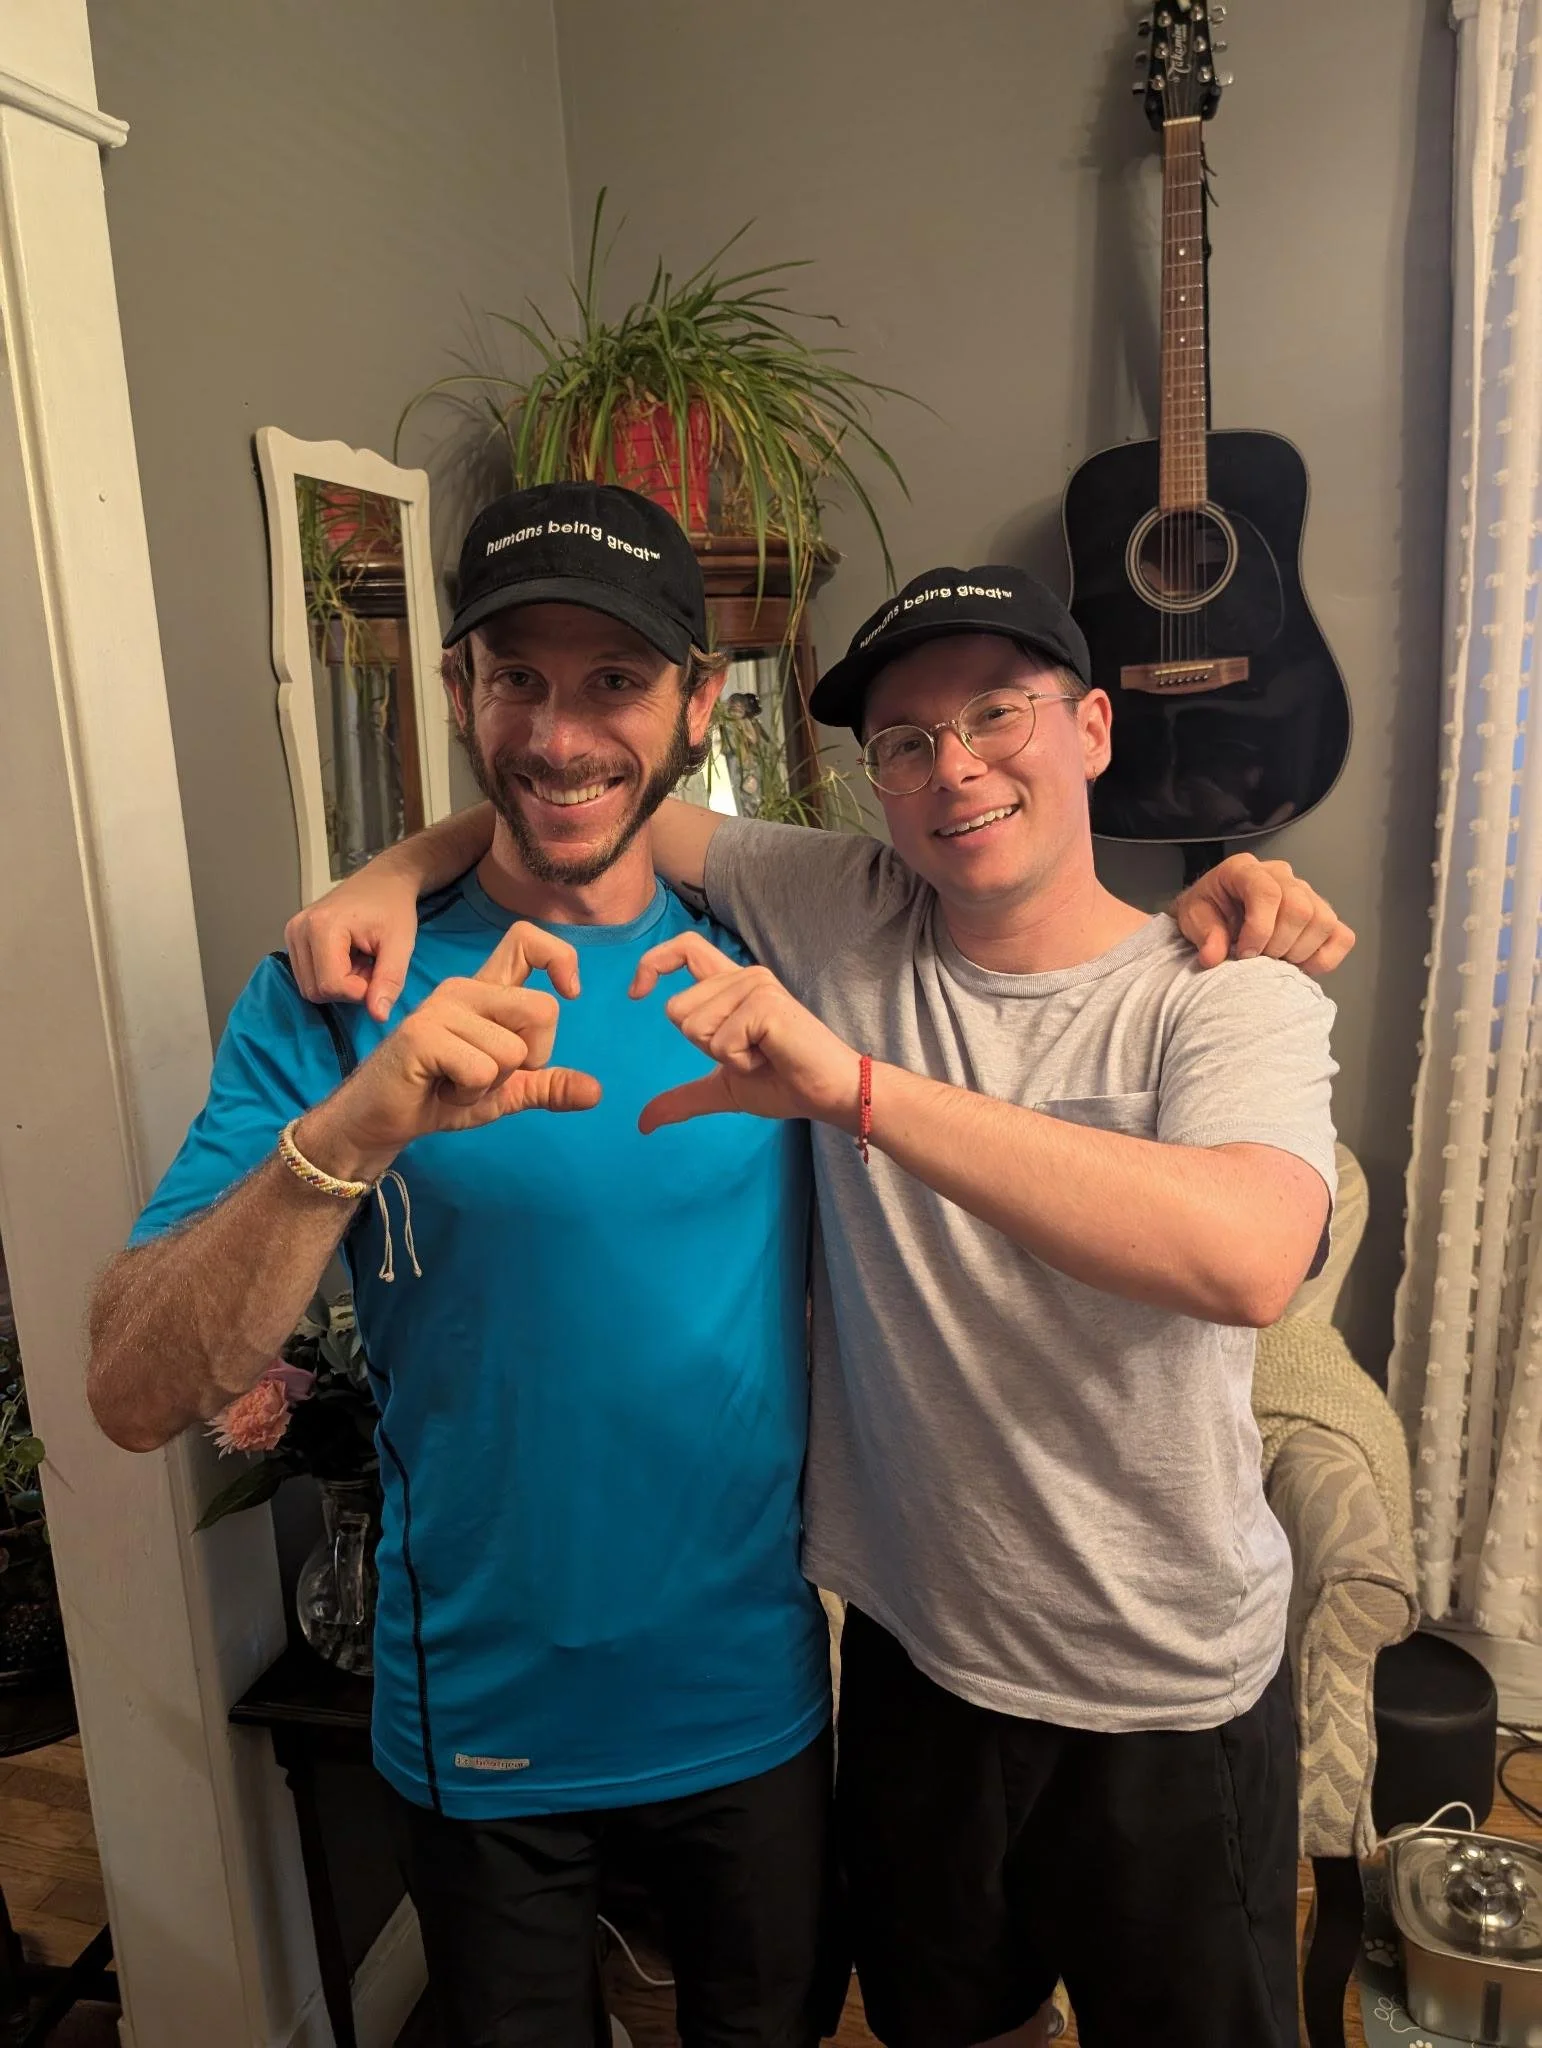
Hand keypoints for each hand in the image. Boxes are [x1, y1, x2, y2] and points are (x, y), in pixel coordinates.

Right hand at [287, 870, 443, 1024]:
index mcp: (321, 927)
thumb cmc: (394, 908)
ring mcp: (292, 933)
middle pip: (316, 990)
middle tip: (370, 966)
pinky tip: (348, 958)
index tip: (378, 972)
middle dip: (348, 988)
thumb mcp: (401, 944)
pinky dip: (330, 976)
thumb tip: (378, 1016)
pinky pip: (307, 976)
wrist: (384, 880)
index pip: (331, 986)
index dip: (359, 990)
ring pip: (310, 987)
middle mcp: (298, 929)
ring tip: (360, 960)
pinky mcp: (293, 937)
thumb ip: (389, 980)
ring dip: (339, 984)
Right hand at [298, 922, 598, 1178]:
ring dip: (492, 1084)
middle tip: (490, 1073)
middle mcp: (464, 990)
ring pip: (512, 1050)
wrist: (382, 1120)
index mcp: (486, 992)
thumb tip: (595, 1092)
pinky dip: (470, 1095)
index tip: (572, 992)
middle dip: (531, 1057)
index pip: (527, 941)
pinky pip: (481, 1071)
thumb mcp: (504, 1092)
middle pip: (543, 1010)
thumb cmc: (439, 1095)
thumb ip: (546, 1086)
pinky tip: (442, 1089)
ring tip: (456, 1082)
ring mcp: (441, 1009)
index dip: (560, 957)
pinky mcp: (421, 1035)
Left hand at [631, 933, 860, 1133]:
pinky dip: (740, 1063)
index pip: (685, 948)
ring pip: (694, 1026)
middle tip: (749, 1052)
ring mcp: (756, 986)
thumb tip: (642, 1124)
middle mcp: (744, 976)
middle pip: (676, 1010)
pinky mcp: (765, 1004)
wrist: (830, 1095)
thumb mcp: (724, 1087)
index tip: (635, 994)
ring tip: (763, 1054)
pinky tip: (772, 1057)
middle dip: (703, 1046)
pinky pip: (720, 1042)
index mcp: (733, 985)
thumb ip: (684, 1097)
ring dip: (725, 1056)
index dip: (653, 962)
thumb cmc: (784, 1084)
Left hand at [1174, 854, 1354, 975]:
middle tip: (1258, 959)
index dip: (1260, 929)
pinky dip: (1324, 958)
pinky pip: (1342, 936)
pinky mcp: (1322, 914)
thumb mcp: (1192, 919)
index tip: (1245, 953)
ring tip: (1274, 961)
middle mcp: (1281, 875)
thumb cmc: (1206, 912)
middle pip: (1300, 908)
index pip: (1267, 892)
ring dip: (1299, 951)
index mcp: (1245, 870)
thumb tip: (1214, 956)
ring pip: (1324, 920)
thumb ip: (1204, 935)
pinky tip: (1299, 965)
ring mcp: (1307, 893)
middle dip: (1278, 944)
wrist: (1215, 913)